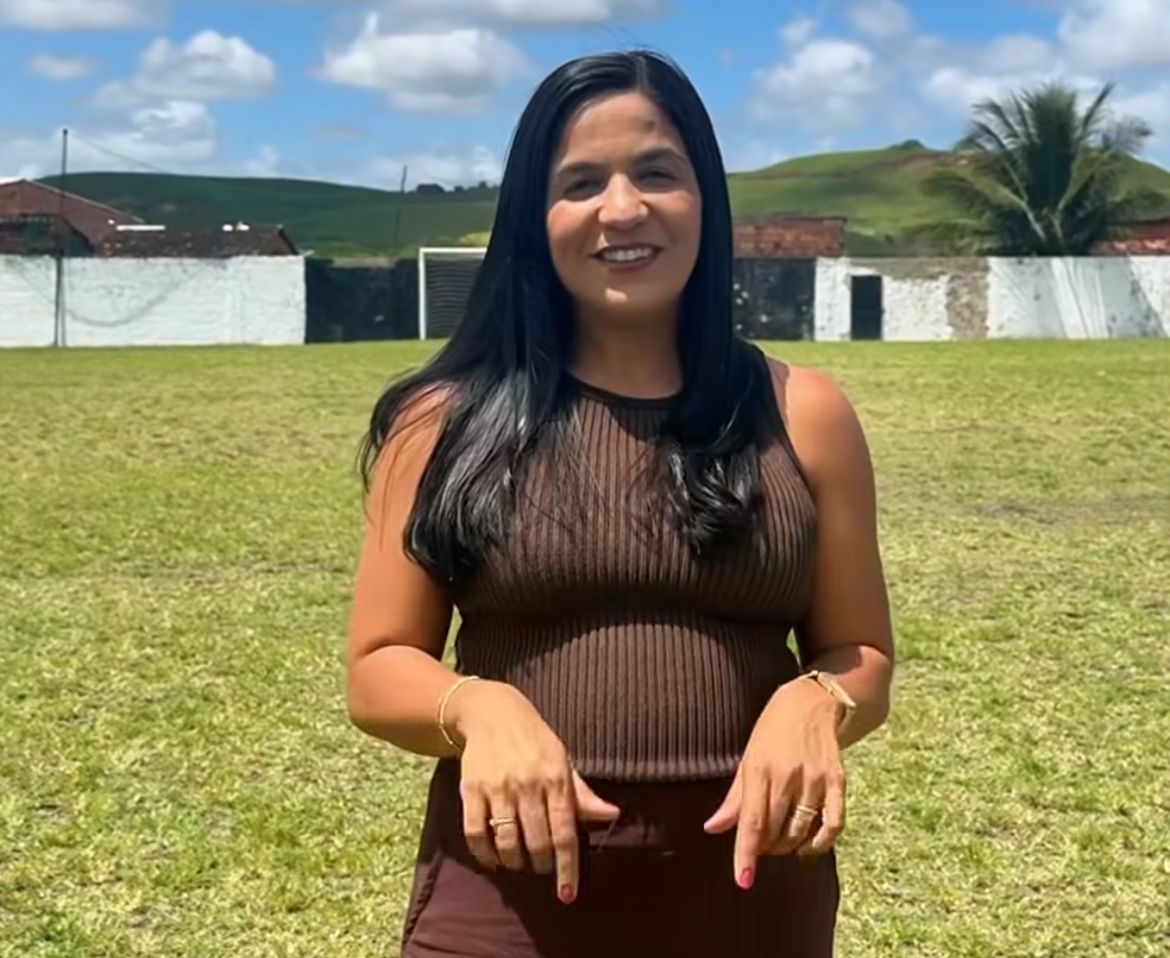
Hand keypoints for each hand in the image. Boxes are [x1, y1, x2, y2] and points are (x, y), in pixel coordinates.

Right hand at [446, 680, 620, 904]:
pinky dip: (485, 854)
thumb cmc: (534, 740)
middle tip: (540, 866)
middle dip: (540, 865)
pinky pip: (475, 834)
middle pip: (535, 843)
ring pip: (506, 843)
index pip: (565, 833)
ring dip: (514, 862)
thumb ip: (582, 794)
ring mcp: (498, 787)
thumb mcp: (563, 761)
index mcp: (556, 777)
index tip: (568, 894)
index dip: (567, 868)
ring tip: (519, 861)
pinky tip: (493, 858)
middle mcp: (528, 783)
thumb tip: (611, 815)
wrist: (491, 712)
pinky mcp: (471, 789)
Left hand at [702, 676, 845, 888]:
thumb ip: (733, 798)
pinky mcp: (837, 780)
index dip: (746, 855)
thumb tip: (712, 828)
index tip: (743, 881)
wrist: (811, 702)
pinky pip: (833, 823)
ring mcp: (815, 778)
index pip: (751, 822)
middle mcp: (788, 775)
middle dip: (766, 848)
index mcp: (760, 769)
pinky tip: (808, 846)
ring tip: (780, 843)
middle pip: (776, 831)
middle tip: (761, 846)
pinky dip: (821, 843)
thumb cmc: (772, 731)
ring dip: (788, 847)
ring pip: (801, 831)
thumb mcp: (747, 759)